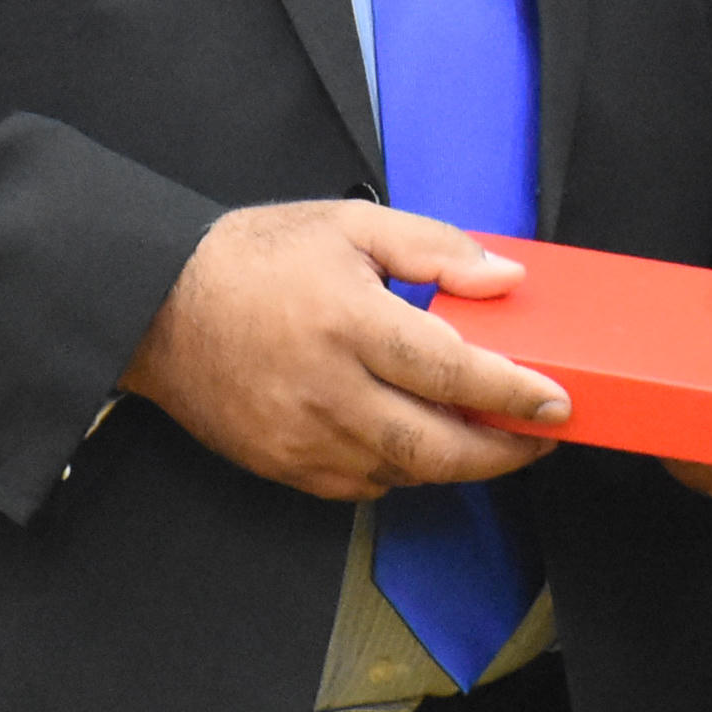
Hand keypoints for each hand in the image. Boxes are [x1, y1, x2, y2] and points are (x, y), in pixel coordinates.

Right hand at [117, 199, 569, 501]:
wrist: (156, 306)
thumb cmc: (251, 259)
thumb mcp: (350, 226)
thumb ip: (435, 249)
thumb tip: (502, 278)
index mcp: (349, 323)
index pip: (454, 374)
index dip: (514, 395)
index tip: (555, 404)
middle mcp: (327, 391)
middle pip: (439, 448)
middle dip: (503, 453)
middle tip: (539, 437)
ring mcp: (302, 438)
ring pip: (406, 473)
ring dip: (455, 462)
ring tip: (486, 435)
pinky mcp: (282, 466)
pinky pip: (363, 486)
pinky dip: (402, 470)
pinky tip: (415, 439)